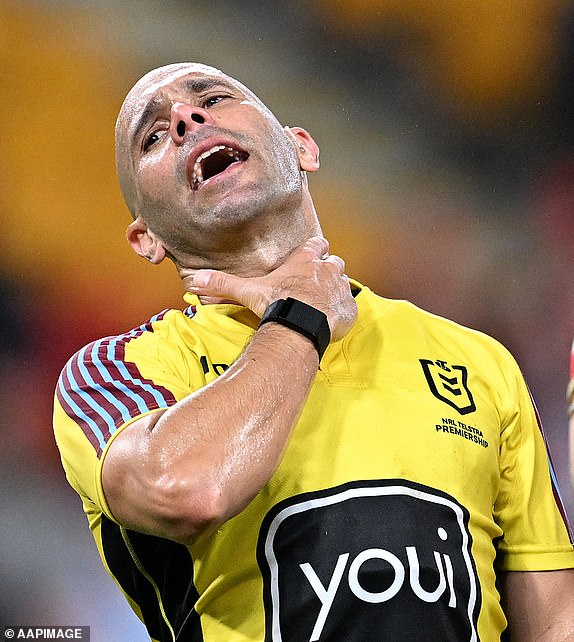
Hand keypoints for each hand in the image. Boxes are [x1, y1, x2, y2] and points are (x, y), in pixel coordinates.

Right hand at [186, 236, 356, 340]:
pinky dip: (344, 310)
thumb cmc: (276, 304)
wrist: (300, 326)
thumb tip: (194, 280)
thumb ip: (223, 283)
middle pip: (334, 262)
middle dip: (328, 269)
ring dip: (336, 289)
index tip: (313, 255)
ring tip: (324, 301)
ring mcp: (340, 289)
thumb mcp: (248, 291)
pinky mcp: (349, 308)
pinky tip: (333, 319)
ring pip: (343, 281)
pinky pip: (350, 305)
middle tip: (317, 283)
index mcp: (304, 261)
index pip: (317, 245)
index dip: (316, 250)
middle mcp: (325, 270)